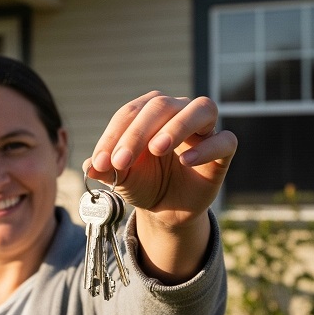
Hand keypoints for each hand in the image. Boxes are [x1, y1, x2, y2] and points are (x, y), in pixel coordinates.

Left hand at [84, 91, 235, 227]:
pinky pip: (225, 140)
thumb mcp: (119, 177)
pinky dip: (206, 148)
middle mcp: (178, 111)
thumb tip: (88, 165)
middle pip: (161, 105)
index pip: (130, 113)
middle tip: (121, 161)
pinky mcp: (223, 150)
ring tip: (156, 148)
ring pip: (200, 108)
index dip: (113, 136)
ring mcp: (203, 128)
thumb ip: (104, 168)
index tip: (100, 162)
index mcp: (149, 112)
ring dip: (176, 126)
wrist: (166, 209)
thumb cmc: (143, 182)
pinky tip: (186, 161)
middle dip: (137, 133)